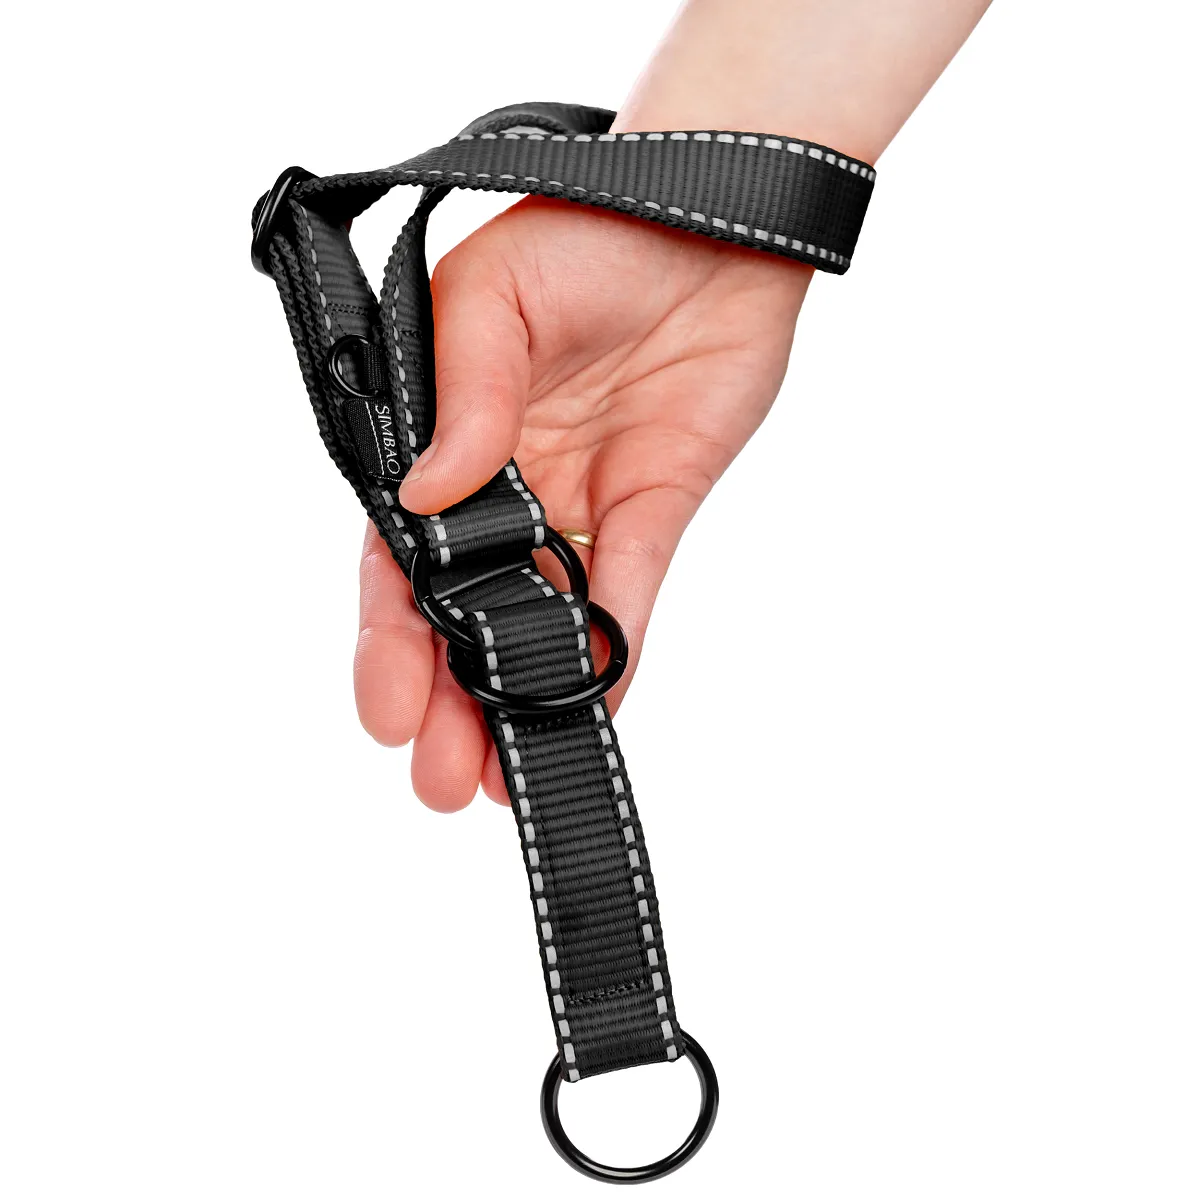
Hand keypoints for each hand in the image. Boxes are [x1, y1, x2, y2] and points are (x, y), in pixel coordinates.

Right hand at [355, 195, 809, 809]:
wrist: (708, 220)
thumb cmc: (582, 232)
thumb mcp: (491, 301)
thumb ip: (461, 402)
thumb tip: (423, 494)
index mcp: (439, 440)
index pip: (399, 560)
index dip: (392, 640)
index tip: (387, 712)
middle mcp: (501, 488)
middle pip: (464, 614)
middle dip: (451, 701)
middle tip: (441, 783)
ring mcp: (576, 505)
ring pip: (541, 623)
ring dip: (522, 699)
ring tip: (505, 779)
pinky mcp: (652, 509)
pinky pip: (628, 595)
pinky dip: (611, 653)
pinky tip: (594, 711)